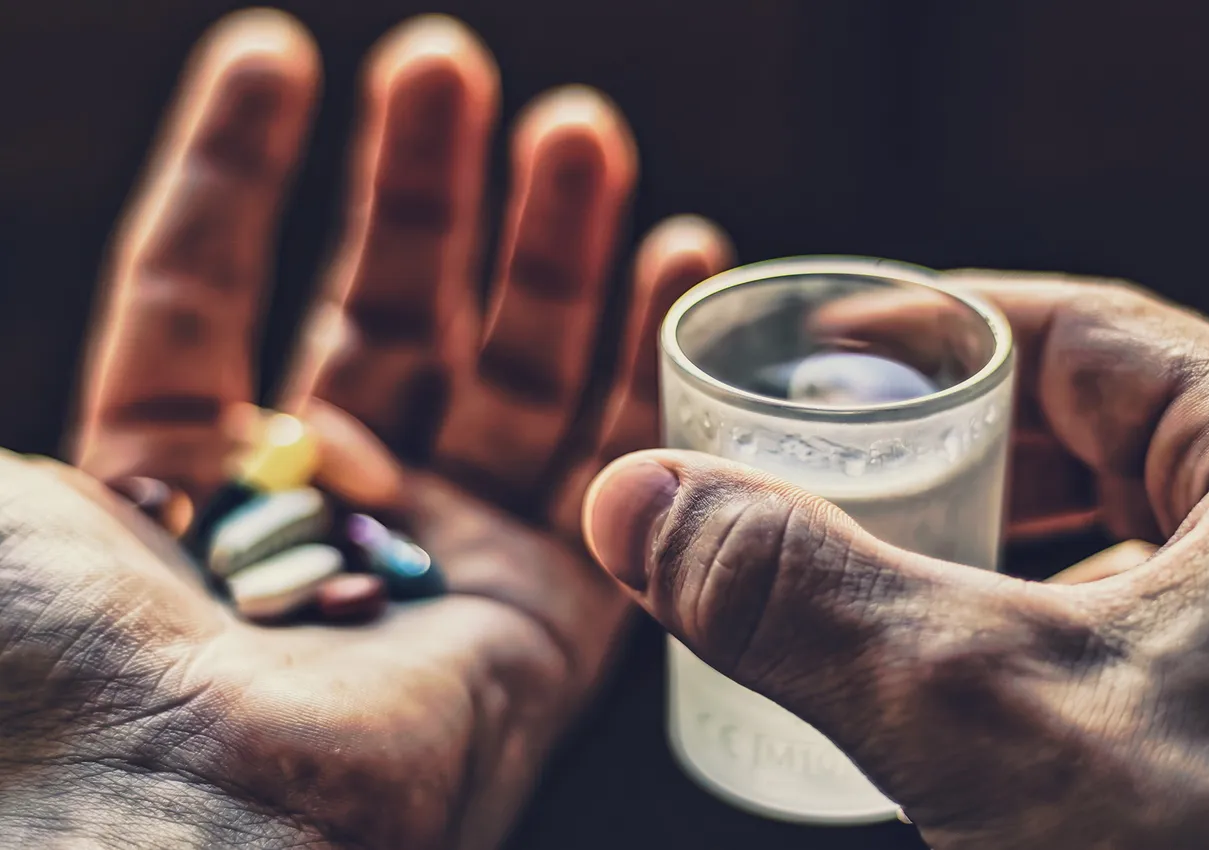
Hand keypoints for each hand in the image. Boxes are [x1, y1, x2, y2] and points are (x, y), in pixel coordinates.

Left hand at [0, 9, 729, 847]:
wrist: (181, 835)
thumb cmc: (51, 677)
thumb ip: (74, 384)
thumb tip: (118, 299)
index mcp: (162, 490)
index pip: (205, 294)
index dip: (238, 166)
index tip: (277, 51)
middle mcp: (309, 525)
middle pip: (382, 320)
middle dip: (421, 188)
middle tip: (449, 66)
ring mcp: (432, 571)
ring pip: (509, 382)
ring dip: (548, 248)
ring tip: (577, 127)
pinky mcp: (540, 627)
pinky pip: (611, 477)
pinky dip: (643, 364)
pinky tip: (674, 256)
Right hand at [584, 271, 1208, 848]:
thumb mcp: (999, 716)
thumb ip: (803, 598)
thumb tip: (634, 502)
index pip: (1073, 336)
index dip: (926, 334)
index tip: (816, 353)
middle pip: (1092, 442)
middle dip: (944, 458)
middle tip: (821, 478)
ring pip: (1121, 548)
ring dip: (992, 560)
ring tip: (875, 579)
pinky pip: (1154, 638)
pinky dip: (1050, 643)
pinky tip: (977, 688)